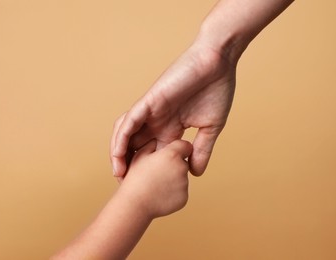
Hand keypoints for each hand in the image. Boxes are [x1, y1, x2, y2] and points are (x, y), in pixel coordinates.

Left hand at [111, 42, 235, 176]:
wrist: (217, 62)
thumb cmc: (216, 90)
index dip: (148, 170)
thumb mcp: (210, 128)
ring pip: (126, 134)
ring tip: (118, 173)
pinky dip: (121, 137)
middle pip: (136, 146)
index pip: (154, 153)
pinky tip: (117, 154)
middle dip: (129, 165)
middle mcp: (157, 121)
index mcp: (171, 128)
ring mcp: (152, 111)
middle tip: (125, 186)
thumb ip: (201, 150)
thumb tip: (196, 174)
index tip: (144, 189)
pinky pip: (129, 120)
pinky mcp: (150, 100)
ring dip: (119, 153)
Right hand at [119, 139, 191, 217]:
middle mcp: (182, 167)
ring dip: (173, 179)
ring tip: (155, 184)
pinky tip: (159, 194)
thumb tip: (156, 139)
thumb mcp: (140, 155)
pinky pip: (181, 192)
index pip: (185, 146)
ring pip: (182, 178)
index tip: (170, 154)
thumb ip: (152, 144)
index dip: (178, 149)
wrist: (135, 205)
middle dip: (174, 165)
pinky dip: (173, 193)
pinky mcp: (184, 198)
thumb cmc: (135, 178)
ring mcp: (184, 184)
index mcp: (172, 155)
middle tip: (157, 172)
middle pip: (183, 162)